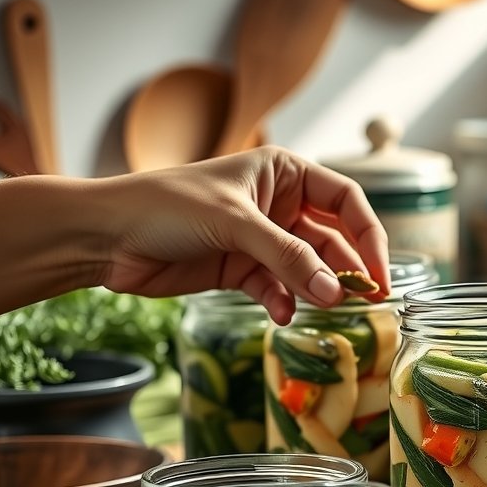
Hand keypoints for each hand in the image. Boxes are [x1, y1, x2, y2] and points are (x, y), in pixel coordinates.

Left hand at [101, 146, 389, 323]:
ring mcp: (261, 239)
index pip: (346, 202)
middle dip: (347, 269)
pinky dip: (284, 302)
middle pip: (332, 239)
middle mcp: (278, 204)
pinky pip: (278, 288)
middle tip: (365, 300)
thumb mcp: (236, 224)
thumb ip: (289, 258)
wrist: (105, 236)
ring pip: (307, 268)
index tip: (380, 273)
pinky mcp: (241, 270)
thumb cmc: (166, 206)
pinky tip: (282, 313)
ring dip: (317, 289)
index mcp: (284, 173)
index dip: (369, 236)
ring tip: (326, 308)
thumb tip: (336, 293)